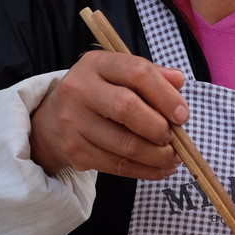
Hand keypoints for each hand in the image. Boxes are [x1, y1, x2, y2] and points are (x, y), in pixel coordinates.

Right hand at [30, 50, 188, 180]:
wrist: (51, 120)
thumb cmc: (98, 93)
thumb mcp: (118, 74)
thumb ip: (150, 75)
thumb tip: (179, 80)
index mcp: (96, 64)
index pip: (136, 72)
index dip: (165, 95)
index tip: (183, 115)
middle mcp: (79, 89)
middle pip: (127, 108)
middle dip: (159, 128)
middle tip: (174, 138)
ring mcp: (74, 122)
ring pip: (125, 144)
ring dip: (157, 155)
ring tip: (172, 157)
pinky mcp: (75, 150)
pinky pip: (118, 165)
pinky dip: (145, 170)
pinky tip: (160, 169)